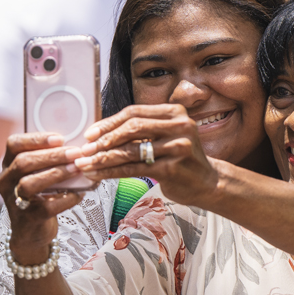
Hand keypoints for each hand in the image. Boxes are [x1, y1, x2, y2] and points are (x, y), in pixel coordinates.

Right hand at [0, 133, 83, 262]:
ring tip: (76, 169)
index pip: (13, 144)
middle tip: (76, 153)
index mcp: (8, 166)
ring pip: (30, 183)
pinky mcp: (29, 218)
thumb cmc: (40, 196)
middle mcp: (6, 182)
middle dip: (52, 156)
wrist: (32, 231)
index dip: (36, 139)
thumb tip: (77, 146)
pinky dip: (66, 198)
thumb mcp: (38, 175)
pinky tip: (80, 194)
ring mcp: (14, 201)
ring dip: (56, 174)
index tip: (59, 138)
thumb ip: (49, 161)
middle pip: (23, 162)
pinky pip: (47, 206)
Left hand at [74, 104, 217, 206]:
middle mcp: (179, 126)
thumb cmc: (183, 160)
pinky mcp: (173, 168)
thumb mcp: (168, 136)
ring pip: (130, 151)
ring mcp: (177, 147)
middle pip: (132, 128)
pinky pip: (134, 169)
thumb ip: (144, 130)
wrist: (208, 182)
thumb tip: (103, 132)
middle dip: (104, 140)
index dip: (109, 122)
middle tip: (84, 150)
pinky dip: (112, 172)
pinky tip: (98, 175)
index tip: (90, 134)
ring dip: (103, 158)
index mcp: (175, 112)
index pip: (134, 112)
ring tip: (85, 164)